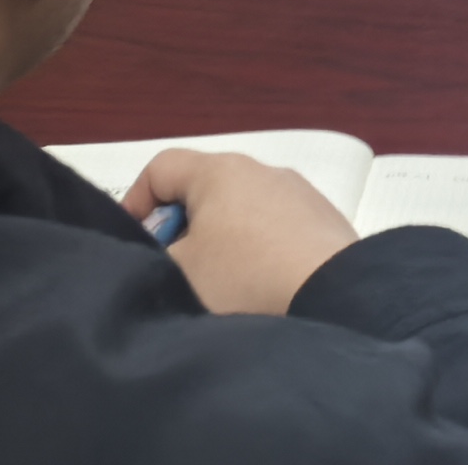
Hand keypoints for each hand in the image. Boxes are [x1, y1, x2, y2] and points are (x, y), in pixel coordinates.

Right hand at [127, 149, 360, 315]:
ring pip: (242, 214)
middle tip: (174, 273)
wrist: (335, 299)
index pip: (161, 168)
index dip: (134, 205)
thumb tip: (163, 252)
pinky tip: (263, 293)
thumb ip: (156, 255)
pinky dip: (260, 256)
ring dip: (222, 245)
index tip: (132, 247)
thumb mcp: (179, 271)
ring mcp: (301, 194)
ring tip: (219, 290)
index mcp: (220, 170)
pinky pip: (278, 233)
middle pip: (203, 192)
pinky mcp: (327, 224)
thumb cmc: (244, 279)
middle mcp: (263, 169)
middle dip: (180, 231)